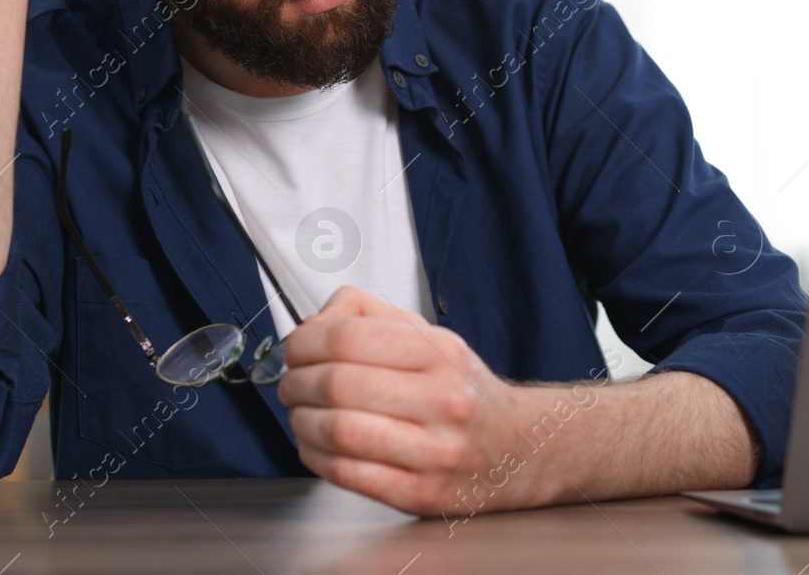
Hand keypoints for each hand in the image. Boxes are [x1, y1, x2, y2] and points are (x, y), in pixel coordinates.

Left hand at [278, 286, 539, 515]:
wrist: (517, 448)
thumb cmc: (460, 390)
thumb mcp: (428, 336)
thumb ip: (369, 315)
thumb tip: (314, 321)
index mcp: (441, 352)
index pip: (347, 337)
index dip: (304, 343)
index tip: (295, 350)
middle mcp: (443, 400)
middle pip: (337, 384)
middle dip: (296, 383)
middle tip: (291, 384)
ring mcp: (435, 452)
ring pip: (338, 431)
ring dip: (301, 422)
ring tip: (302, 415)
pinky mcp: (420, 493)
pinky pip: (347, 473)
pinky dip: (315, 457)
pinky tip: (316, 446)